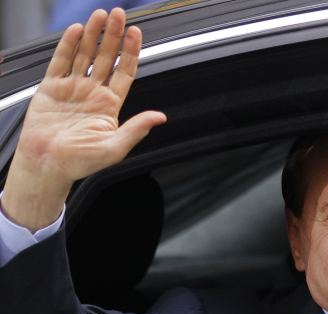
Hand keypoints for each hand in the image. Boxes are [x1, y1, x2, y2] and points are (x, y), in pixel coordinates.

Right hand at [2, 8, 165, 231]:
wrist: (48, 165)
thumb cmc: (81, 161)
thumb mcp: (114, 147)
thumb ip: (136, 129)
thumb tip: (160, 117)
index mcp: (110, 105)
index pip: (124, 72)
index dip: (131, 52)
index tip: (136, 33)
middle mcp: (93, 93)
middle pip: (106, 58)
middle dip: (114, 36)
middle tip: (119, 15)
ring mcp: (73, 88)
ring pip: (84, 55)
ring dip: (92, 35)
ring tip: (101, 15)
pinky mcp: (51, 88)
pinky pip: (60, 62)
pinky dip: (67, 45)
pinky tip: (76, 31)